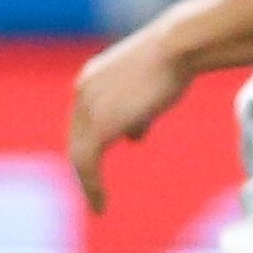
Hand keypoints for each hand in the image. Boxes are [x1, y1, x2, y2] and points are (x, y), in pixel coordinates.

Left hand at [67, 22, 193, 213]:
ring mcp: (89, 108)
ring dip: (87, 183)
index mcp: (91, 80)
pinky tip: (100, 205)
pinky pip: (88, 164)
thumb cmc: (172, 62)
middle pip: (76, 139)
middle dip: (83, 167)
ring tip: (97, 204)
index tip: (94, 167)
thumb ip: (136, 113)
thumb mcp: (148, 88)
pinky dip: (92, 187)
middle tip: (93, 192)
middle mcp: (83, 92)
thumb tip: (133, 136)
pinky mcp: (100, 125)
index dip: (88, 146)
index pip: (82, 121)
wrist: (175, 48)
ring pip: (79, 156)